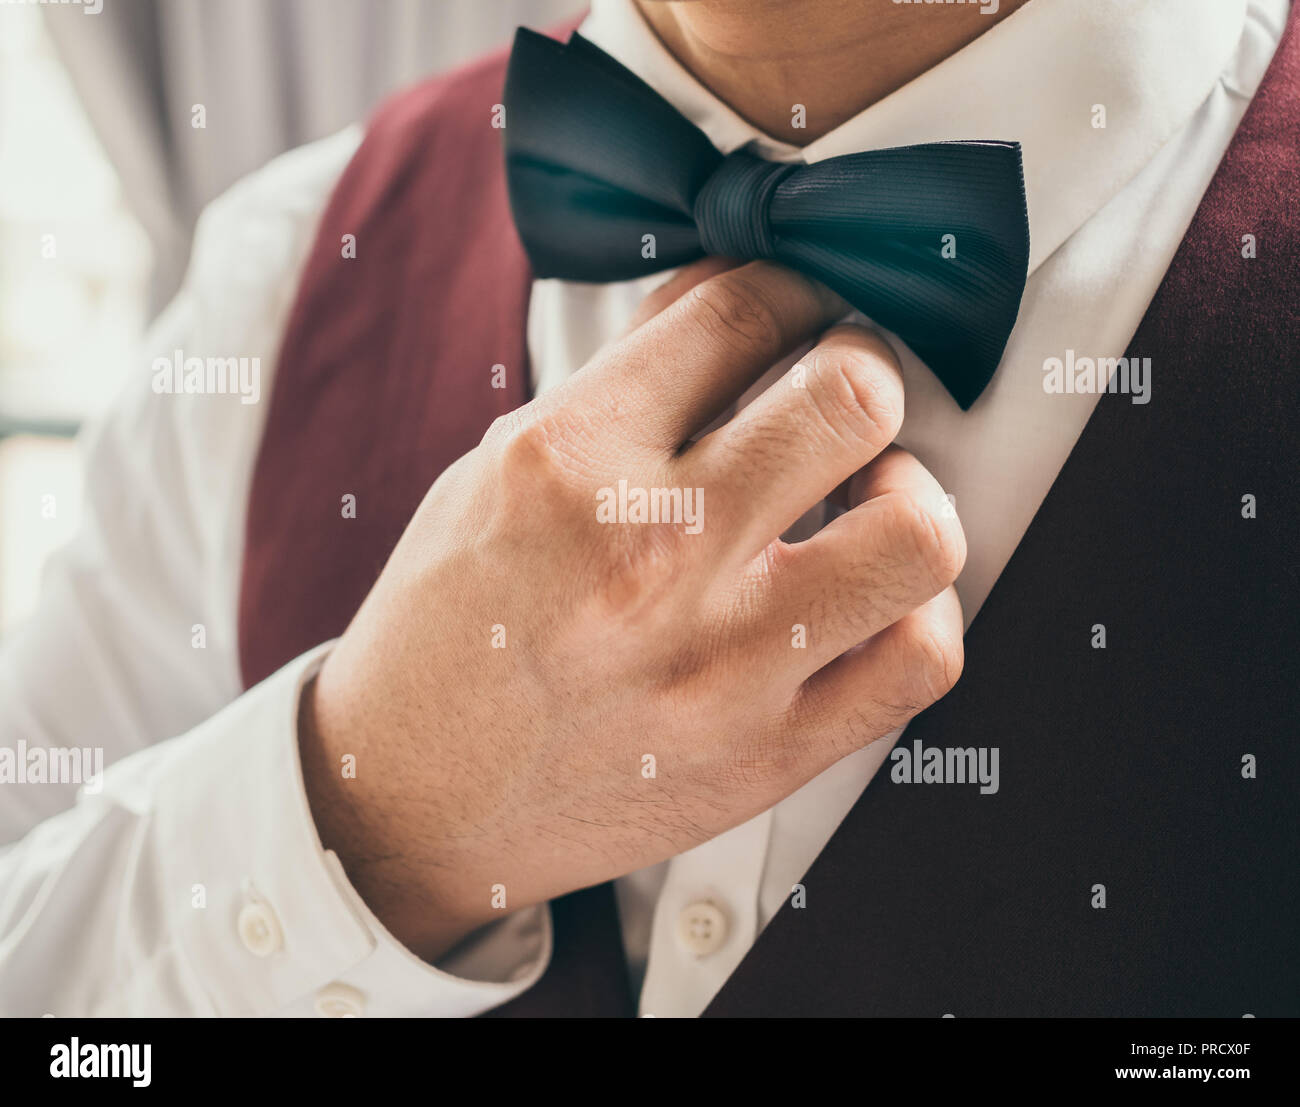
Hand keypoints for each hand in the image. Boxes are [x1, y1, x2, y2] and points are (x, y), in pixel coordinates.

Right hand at [299, 260, 965, 960]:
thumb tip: (728, 294)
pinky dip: (920, 613)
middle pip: (850, 394)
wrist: (413, 799)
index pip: (739, 314)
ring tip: (869, 497)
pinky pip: (920, 661)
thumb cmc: (447, 630)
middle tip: (840, 394)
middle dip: (860, 368)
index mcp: (571, 461)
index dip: (792, 290)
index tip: (800, 310)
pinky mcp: (768, 752)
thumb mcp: (495, 471)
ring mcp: (723, 661)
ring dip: (908, 490)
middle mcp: (657, 550)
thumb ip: (620, 380)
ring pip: (917, 530)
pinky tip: (872, 599)